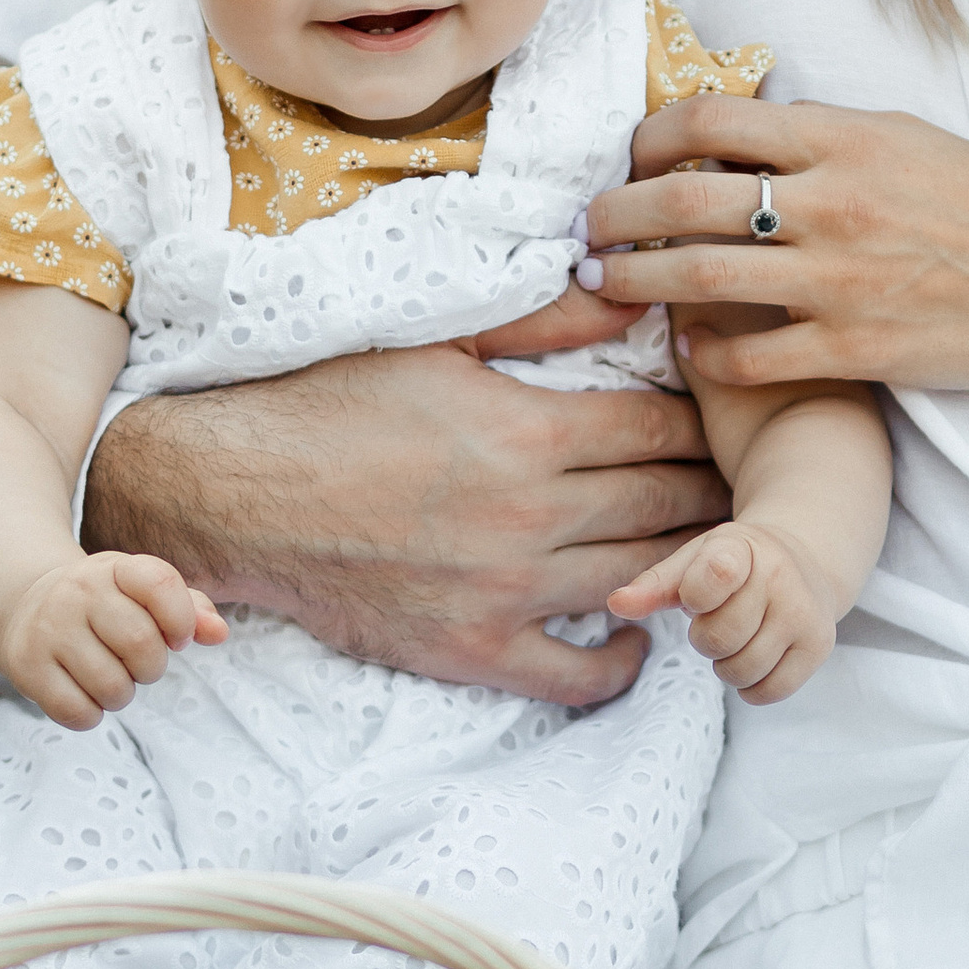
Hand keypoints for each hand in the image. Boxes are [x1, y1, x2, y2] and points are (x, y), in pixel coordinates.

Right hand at [0, 549, 226, 730]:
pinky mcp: (26, 666)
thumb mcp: (141, 593)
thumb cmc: (103, 605)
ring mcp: (48, 629)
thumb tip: (219, 633)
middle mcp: (77, 592)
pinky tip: (85, 695)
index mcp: (113, 568)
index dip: (181, 620)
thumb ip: (189, 609)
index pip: (160, 584)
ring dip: (122, 695)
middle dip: (151, 668)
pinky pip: (77, 711)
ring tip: (110, 679)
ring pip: (111, 686)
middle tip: (138, 666)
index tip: (177, 638)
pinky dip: (91, 714)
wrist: (25, 605)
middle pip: (140, 644)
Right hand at [83, 347, 721, 706]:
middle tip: (735, 479)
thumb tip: (632, 294)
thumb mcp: (437, 338)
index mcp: (529, 431)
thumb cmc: (328, 402)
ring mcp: (506, 592)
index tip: (717, 418)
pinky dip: (622, 658)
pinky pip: (578, 674)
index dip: (700, 420)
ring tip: (708, 542)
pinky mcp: (472, 650)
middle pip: (668, 503)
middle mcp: (531, 516)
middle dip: (711, 487)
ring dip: (685, 560)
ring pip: (639, 578)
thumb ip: (544, 320)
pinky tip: (634, 628)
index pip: (662, 427)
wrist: (233, 493)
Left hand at [579, 96, 968, 394]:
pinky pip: (751, 353)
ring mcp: (840, 280)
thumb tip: (750, 128)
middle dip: (614, 213)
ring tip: (602, 286)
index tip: (631, 158)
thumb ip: (827, 134)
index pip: (711, 119)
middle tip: (587, 229)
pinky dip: (707, 351)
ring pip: (699, 276)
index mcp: (844, 138)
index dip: (650, 137)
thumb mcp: (910, 138)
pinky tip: (689, 350)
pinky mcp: (854, 349)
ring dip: (635, 282)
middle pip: (682, 198)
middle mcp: (832, 202)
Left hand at [609, 519, 844, 701]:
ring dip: (727, 665)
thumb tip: (616, 604)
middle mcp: (781, 577)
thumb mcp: (693, 560)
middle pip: (717, 640)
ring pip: (742, 671)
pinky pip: (769, 692)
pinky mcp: (819, 647)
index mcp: (741, 547)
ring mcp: (805, 613)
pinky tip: (757, 656)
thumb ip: (654, 584)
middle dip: (706, 638)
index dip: (695, 596)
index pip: (715, 576)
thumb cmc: (734, 564)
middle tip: (718, 619)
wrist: (804, 560)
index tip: (698, 595)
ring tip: (738, 637)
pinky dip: (752, 686)